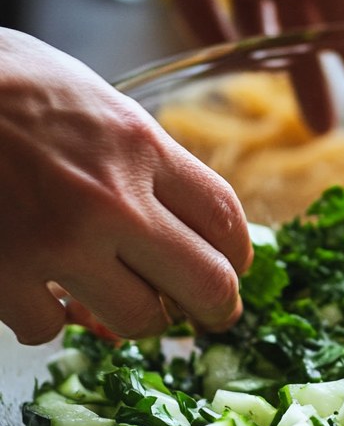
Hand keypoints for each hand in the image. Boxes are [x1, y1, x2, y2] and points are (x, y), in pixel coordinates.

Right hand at [0, 29, 251, 344]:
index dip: (238, 254)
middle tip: (209, 314)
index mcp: (139, 146)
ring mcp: (59, 244)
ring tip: (116, 300)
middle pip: (207, 283)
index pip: (225, 218)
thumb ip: (136, 154)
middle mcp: (112, 201)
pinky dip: (45, 316)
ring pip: (138, 321)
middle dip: (216, 307)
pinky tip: (35, 288)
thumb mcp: (89, 97)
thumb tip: (178, 208)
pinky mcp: (5, 276)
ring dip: (132, 317)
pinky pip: (50, 328)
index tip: (234, 266)